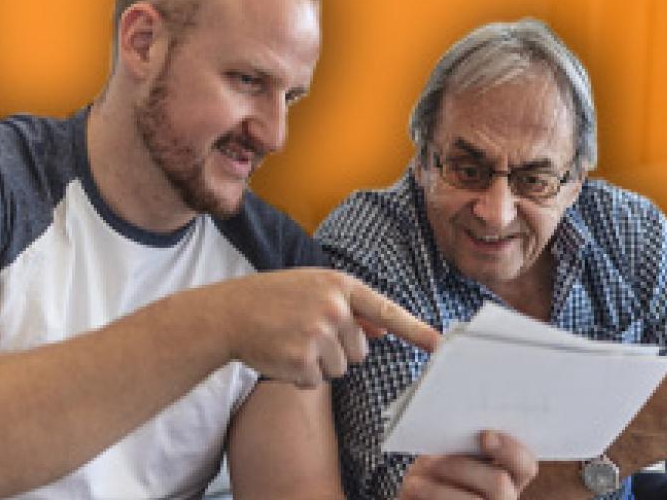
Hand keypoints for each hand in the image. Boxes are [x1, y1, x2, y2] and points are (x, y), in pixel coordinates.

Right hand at [202, 268, 440, 387]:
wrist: (230, 313)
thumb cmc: (274, 298)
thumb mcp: (314, 290)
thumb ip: (351, 309)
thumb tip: (383, 330)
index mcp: (339, 286)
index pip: (385, 310)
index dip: (414, 329)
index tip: (437, 344)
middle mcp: (334, 308)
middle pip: (361, 351)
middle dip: (339, 349)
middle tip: (306, 333)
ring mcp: (318, 334)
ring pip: (341, 368)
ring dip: (319, 363)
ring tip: (292, 341)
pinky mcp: (302, 360)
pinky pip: (316, 381)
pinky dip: (300, 375)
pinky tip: (282, 355)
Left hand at [398, 431, 536, 499]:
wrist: (419, 498)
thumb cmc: (437, 476)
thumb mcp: (452, 458)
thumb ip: (463, 447)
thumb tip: (454, 430)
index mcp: (508, 477)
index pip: (525, 465)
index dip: (510, 449)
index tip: (485, 435)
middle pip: (498, 483)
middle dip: (460, 467)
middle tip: (428, 461)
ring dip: (437, 490)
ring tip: (412, 483)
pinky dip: (430, 499)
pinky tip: (411, 495)